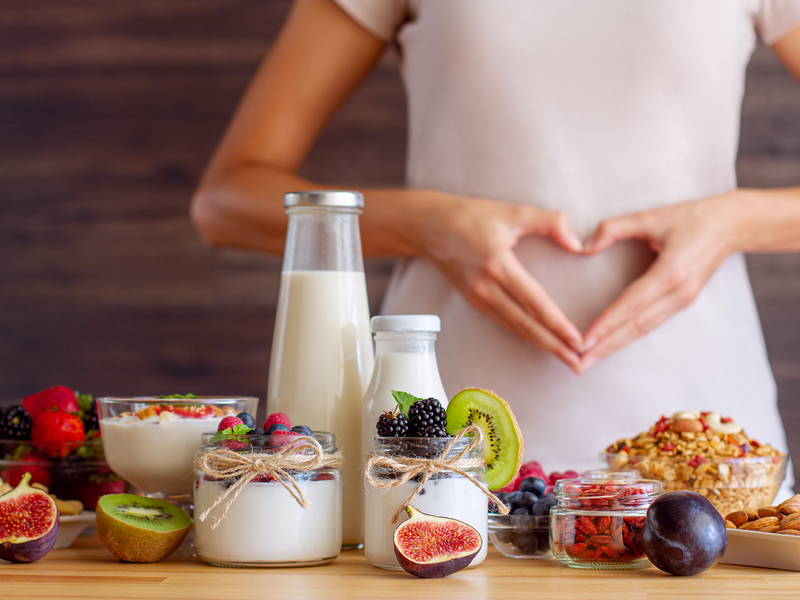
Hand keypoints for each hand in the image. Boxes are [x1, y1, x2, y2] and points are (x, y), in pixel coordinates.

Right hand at [419, 192, 585, 371]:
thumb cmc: (470, 216)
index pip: (534, 302)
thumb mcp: (513, 211)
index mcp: (498, 265)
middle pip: (526, 325)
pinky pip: (503, 322)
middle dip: (554, 346)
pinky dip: (524, 335)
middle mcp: (486, 287)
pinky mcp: (472, 301)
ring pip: (515, 328)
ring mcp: (477, 297)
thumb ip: (550, 222)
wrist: (428, 226)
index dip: (558, 324)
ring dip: (541, 345)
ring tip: (565, 358)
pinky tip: (540, 341)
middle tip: (579, 363)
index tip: (578, 340)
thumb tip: (578, 245)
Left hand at [577, 193, 742, 371]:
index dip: (607, 323)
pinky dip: (629, 337)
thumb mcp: (651, 216)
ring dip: (615, 347)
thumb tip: (584, 247)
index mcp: (671, 272)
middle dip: (605, 346)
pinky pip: (651, 324)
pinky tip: (612, 346)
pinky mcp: (682, 302)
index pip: (631, 305)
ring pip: (643, 330)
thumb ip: (614, 228)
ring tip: (590, 361)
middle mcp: (678, 293)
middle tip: (578, 363)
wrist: (732, 225)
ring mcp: (683, 300)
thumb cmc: (692, 217)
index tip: (584, 340)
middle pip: (635, 326)